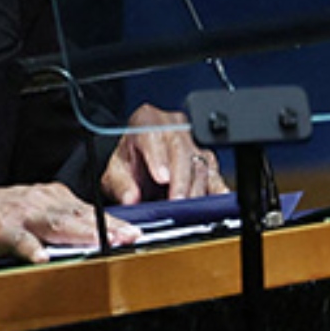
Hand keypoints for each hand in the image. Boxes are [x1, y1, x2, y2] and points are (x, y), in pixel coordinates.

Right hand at [0, 183, 139, 267]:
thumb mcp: (28, 215)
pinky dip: (31, 248)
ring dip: (80, 234)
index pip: (86, 210)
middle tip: (130, 238)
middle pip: (78, 215)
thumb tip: (88, 238)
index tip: (135, 233)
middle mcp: (36, 202)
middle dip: (107, 227)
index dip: (112, 222)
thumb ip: (56, 225)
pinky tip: (43, 258)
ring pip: (55, 223)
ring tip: (102, 244)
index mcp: (46, 197)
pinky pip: (17, 239)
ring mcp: (17, 215)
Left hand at [100, 104, 229, 204]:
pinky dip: (215, 190)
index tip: (162, 178)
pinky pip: (214, 174)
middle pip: (181, 150)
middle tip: (178, 202)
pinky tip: (213, 202)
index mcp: (146, 119)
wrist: (136, 161)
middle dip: (181, 180)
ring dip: (197, 189)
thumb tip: (131, 198)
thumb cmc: (127, 160)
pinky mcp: (206, 159)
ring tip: (190, 210)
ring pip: (201, 163)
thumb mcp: (114, 171)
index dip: (159, 157)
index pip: (153, 134)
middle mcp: (173, 127)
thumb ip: (122, 184)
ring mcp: (192, 142)